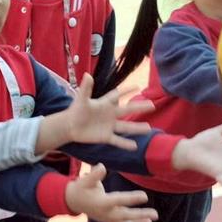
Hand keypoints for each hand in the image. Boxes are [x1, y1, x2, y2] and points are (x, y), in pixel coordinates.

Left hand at [36, 74, 152, 153]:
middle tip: (152, 105)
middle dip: (139, 108)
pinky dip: (125, 144)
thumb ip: (86, 88)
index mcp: (105, 104)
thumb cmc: (75, 110)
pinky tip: (135, 146)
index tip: (137, 86)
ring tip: (148, 128)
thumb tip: (87, 75)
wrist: (69, 126)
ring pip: (126, 127)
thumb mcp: (81, 99)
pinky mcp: (105, 137)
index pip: (118, 95)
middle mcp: (110, 114)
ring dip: (137, 128)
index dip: (126, 90)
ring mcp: (109, 126)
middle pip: (127, 110)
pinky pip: (118, 141)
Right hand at [64, 165, 158, 221]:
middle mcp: (107, 213)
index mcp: (101, 202)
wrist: (73, 201)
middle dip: (141, 216)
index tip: (145, 196)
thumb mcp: (85, 181)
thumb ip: (94, 175)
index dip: (131, 198)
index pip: (119, 200)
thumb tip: (101, 166)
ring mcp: (109, 219)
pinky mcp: (111, 221)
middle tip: (155, 214)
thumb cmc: (81, 188)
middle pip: (126, 216)